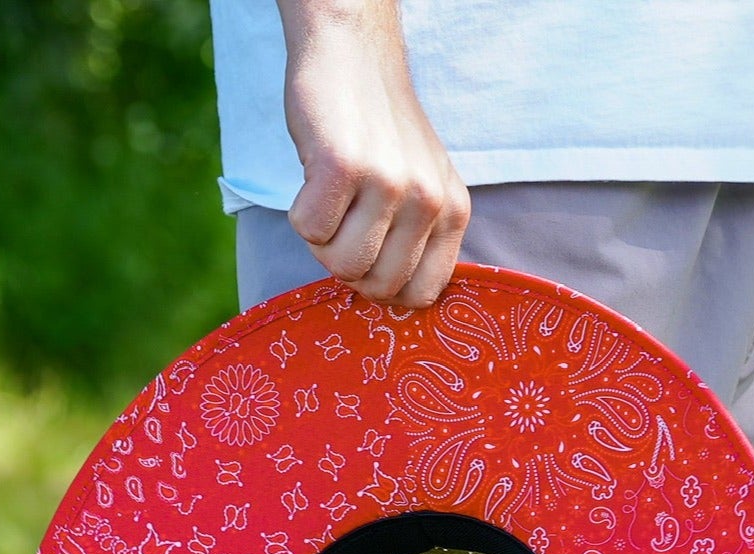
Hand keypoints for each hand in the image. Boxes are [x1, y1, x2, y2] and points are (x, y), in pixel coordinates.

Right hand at [279, 0, 469, 307]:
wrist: (353, 53)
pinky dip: (300, 212)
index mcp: (453, 212)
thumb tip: (394, 299)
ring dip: (322, 241)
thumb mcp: (422, 184)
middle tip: (343, 223)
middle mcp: (428, 201)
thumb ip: (419, 238)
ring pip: (342, 265)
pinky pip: (309, 230)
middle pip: (378, 287)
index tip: (370, 255)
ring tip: (330, 197)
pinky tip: (313, 178)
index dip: (385, 286)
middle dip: (349, 266)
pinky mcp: (343, 166)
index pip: (422, 296)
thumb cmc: (380, 130)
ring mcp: (388, 183)